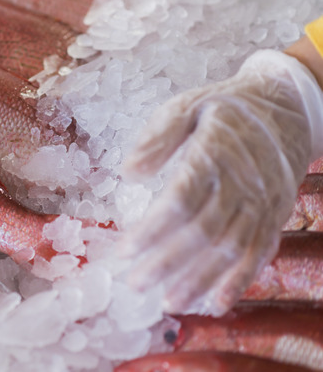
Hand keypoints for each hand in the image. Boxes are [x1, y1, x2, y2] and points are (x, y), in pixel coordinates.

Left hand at [119, 49, 322, 315]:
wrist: (286, 108)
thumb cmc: (224, 109)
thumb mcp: (186, 107)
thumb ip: (158, 138)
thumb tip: (128, 172)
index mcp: (214, 154)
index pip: (180, 201)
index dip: (152, 230)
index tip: (124, 250)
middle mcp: (242, 183)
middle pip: (203, 232)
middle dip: (167, 262)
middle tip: (136, 283)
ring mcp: (262, 203)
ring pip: (231, 249)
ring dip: (200, 279)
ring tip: (169, 303)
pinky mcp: (274, 216)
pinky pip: (259, 252)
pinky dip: (240, 280)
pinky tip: (218, 302)